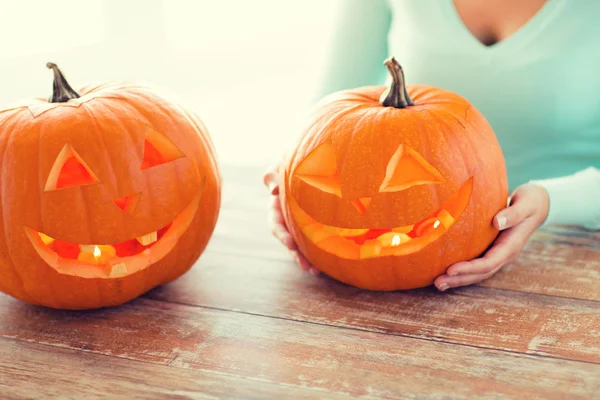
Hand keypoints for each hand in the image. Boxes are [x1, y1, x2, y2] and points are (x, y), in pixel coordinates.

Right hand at [263, 163, 320, 275]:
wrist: (316, 156)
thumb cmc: (295, 158)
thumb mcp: (281, 163)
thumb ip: (274, 174)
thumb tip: (272, 190)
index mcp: (277, 206)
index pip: (276, 224)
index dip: (282, 235)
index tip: (291, 245)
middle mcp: (288, 217)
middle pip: (289, 240)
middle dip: (297, 254)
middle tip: (306, 266)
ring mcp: (301, 221)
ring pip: (303, 243)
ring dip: (308, 258)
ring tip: (316, 271)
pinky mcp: (316, 222)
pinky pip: (317, 237)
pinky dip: (321, 249)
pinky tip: (331, 260)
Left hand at [434, 183, 548, 291]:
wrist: (537, 204)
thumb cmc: (530, 202)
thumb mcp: (525, 205)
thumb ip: (512, 214)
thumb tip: (497, 222)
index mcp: (511, 246)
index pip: (488, 263)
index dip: (469, 268)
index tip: (451, 269)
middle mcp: (504, 254)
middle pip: (480, 273)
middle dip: (459, 279)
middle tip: (438, 283)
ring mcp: (498, 254)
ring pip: (477, 273)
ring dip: (458, 279)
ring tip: (438, 283)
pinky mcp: (491, 250)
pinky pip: (476, 264)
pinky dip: (462, 271)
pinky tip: (446, 273)